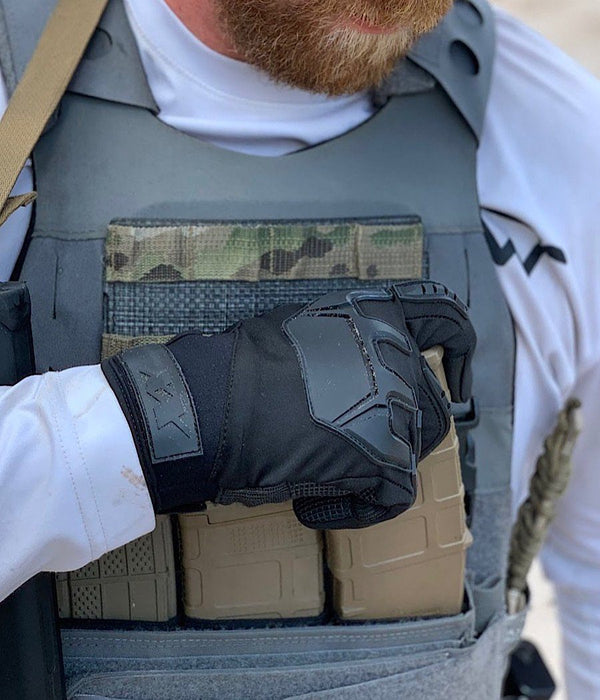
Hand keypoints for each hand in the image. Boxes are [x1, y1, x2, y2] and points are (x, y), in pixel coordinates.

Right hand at [102, 280, 474, 528]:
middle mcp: (395, 355)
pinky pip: (394, 495)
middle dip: (400, 428)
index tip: (459, 372)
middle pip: (428, 402)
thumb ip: (342, 342)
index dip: (461, 348)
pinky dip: (360, 510)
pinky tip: (316, 507)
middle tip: (356, 447)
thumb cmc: (236, 370)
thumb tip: (348, 370)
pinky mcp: (383, 457)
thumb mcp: (298, 332)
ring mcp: (393, 405)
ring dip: (379, 466)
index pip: (444, 317)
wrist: (211, 407)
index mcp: (375, 315)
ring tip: (328, 475)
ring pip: (415, 448)